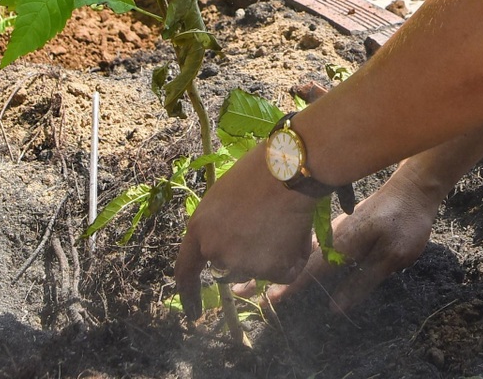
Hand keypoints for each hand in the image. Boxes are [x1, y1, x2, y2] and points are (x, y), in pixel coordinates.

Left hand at [175, 142, 319, 317]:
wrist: (290, 170)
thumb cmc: (257, 172)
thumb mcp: (221, 197)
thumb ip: (216, 226)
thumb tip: (226, 244)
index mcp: (199, 231)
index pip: (185, 271)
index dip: (189, 294)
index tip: (193, 313)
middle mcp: (216, 252)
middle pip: (228, 268)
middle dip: (243, 256)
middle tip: (264, 226)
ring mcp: (243, 264)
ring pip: (257, 270)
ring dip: (270, 255)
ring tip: (283, 221)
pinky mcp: (271, 270)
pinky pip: (284, 272)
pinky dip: (293, 258)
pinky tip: (297, 231)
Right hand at [263, 167, 443, 313]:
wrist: (416, 186)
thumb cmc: (407, 222)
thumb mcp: (392, 256)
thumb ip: (363, 281)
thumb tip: (335, 308)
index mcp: (342, 244)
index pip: (310, 271)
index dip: (288, 288)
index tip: (265, 301)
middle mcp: (333, 234)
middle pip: (296, 259)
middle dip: (271, 275)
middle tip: (243, 290)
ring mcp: (335, 226)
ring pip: (301, 248)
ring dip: (279, 261)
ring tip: (256, 274)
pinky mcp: (342, 223)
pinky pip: (312, 241)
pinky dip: (295, 251)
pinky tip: (288, 257)